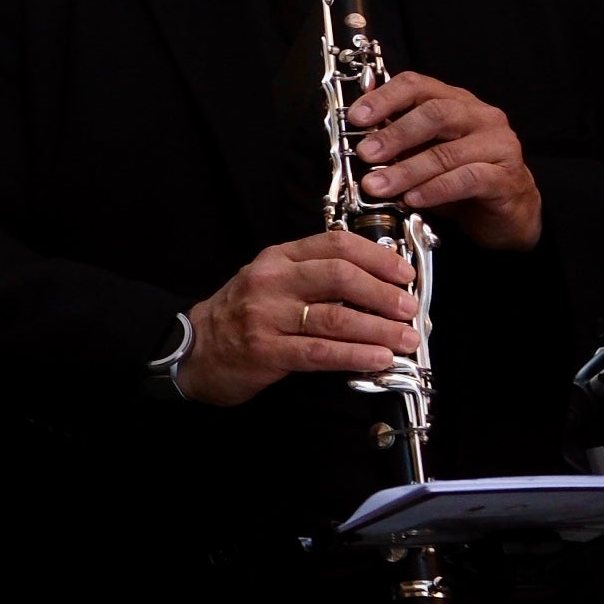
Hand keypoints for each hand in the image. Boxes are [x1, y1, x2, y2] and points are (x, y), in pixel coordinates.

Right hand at [175, 229, 421, 407]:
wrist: (194, 350)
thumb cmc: (242, 316)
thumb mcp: (272, 280)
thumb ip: (314, 275)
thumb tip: (377, 283)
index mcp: (278, 257)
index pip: (335, 244)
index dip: (377, 257)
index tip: (404, 274)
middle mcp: (272, 281)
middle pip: (339, 276)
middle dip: (383, 294)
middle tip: (410, 309)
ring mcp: (266, 316)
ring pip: (334, 317)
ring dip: (379, 329)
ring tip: (406, 338)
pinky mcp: (265, 351)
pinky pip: (319, 352)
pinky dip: (355, 355)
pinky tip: (379, 359)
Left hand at [344, 70, 542, 250]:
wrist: (507, 213)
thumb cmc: (459, 180)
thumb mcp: (422, 153)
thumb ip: (396, 139)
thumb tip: (354, 133)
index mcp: (455, 102)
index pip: (418, 85)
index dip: (384, 98)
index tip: (356, 118)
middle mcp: (480, 117)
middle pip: (434, 114)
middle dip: (394, 134)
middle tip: (365, 154)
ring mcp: (498, 145)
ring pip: (447, 152)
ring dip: (406, 170)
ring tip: (377, 186)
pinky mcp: (506, 177)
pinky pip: (467, 179)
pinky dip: (435, 189)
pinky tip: (412, 199)